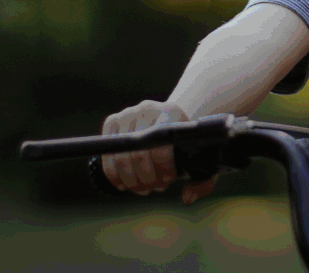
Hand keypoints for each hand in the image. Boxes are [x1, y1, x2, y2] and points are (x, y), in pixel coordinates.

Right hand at [99, 100, 217, 202]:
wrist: (170, 119)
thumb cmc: (187, 144)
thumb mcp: (202, 159)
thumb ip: (202, 181)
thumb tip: (186, 199)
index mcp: (173, 114)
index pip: (161, 145)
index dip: (163, 169)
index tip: (168, 181)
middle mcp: (148, 109)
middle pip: (138, 153)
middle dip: (145, 178)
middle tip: (154, 188)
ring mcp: (128, 114)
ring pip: (120, 155)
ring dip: (129, 179)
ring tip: (141, 188)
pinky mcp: (113, 121)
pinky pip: (106, 151)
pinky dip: (112, 172)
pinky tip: (123, 184)